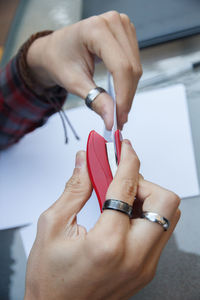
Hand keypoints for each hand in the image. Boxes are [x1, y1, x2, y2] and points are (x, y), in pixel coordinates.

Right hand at [24, 141, 179, 299]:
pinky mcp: (146, 270)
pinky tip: (123, 216)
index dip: (126, 158)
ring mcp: (145, 266)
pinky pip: (159, 232)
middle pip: (165, 200)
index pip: (127, 186)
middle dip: (144, 182)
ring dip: (147, 198)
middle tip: (121, 181)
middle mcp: (135, 256)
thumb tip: (84, 162)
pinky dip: (146, 215)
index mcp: (108, 243)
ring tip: (121, 198)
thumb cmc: (50, 277)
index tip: (123, 147)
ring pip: (168, 216)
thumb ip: (74, 188)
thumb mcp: (52, 225)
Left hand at [27, 11, 141, 129]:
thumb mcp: (73, 82)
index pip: (120, 66)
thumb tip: (111, 118)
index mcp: (95, 29)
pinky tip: (120, 94)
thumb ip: (95, 99)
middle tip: (118, 119)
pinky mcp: (126, 35)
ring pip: (135, 67)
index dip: (123, 95)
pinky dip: (128, 83)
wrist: (55, 50)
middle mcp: (112, 22)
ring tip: (118, 110)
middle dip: (126, 97)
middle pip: (131, 68)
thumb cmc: (59, 59)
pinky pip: (134, 63)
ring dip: (129, 92)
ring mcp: (121, 27)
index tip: (119, 117)